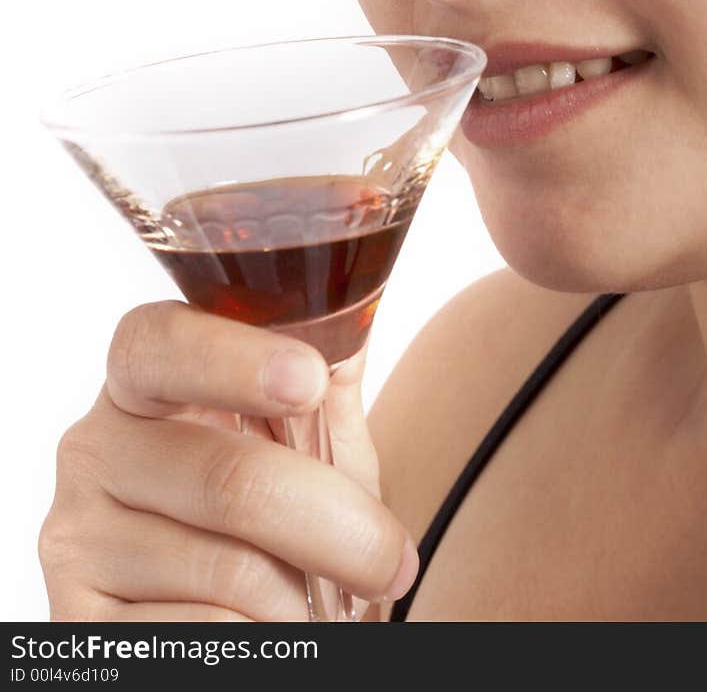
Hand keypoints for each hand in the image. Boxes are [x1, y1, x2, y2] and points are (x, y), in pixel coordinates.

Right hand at [38, 300, 418, 620]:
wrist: (230, 623)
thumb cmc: (276, 513)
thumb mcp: (307, 436)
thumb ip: (322, 376)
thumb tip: (351, 303)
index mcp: (142, 380)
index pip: (160, 344)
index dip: (233, 359)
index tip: (307, 379)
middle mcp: (93, 448)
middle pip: (230, 479)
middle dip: (338, 527)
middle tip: (390, 559)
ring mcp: (76, 539)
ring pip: (231, 572)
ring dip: (306, 601)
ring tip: (318, 602)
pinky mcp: (78, 624)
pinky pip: (205, 638)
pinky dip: (265, 644)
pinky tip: (264, 630)